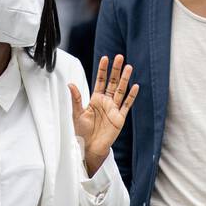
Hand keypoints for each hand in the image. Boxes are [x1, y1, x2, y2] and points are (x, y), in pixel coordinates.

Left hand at [72, 54, 139, 174]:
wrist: (90, 147)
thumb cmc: (82, 132)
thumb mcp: (77, 114)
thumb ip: (76, 99)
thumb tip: (71, 84)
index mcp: (95, 99)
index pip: (100, 80)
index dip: (102, 70)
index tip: (105, 58)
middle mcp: (106, 102)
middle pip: (112, 82)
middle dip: (116, 70)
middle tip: (119, 57)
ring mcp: (114, 109)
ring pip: (121, 90)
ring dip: (125, 79)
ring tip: (129, 67)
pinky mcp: (120, 118)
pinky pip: (127, 105)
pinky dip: (131, 96)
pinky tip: (135, 87)